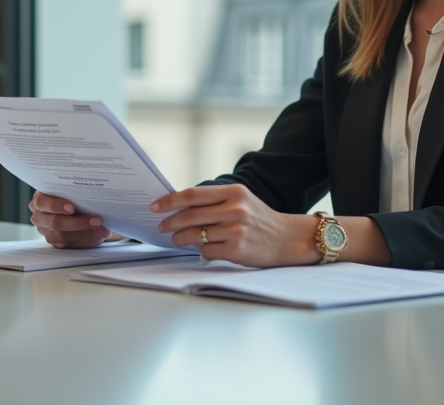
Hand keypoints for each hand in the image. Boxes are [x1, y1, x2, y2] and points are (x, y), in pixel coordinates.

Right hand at [29, 192, 111, 247]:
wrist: (81, 207)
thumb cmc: (75, 195)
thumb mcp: (73, 190)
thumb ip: (76, 192)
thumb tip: (95, 195)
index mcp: (40, 199)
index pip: (42, 203)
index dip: (56, 206)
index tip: (72, 208)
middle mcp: (40, 217)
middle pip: (55, 222)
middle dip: (78, 222)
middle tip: (98, 220)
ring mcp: (47, 232)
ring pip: (62, 236)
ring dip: (86, 232)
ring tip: (103, 229)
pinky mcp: (57, 243)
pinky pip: (71, 245)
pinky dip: (88, 239)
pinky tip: (100, 234)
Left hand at [154, 184, 319, 266]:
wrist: (288, 239)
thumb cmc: (259, 219)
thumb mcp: (241, 201)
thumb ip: (214, 201)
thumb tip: (179, 207)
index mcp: (233, 192)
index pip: (193, 194)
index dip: (170, 200)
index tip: (155, 206)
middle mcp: (234, 209)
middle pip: (189, 215)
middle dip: (170, 222)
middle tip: (162, 227)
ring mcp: (235, 230)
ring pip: (194, 235)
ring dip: (181, 239)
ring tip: (179, 240)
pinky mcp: (236, 250)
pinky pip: (206, 251)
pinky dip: (202, 252)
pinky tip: (208, 249)